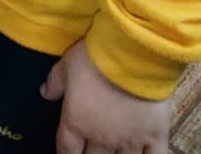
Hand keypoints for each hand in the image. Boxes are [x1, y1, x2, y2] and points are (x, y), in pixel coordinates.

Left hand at [42, 40, 172, 153]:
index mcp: (76, 123)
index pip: (67, 149)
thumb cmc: (94, 60)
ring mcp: (130, 141)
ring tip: (115, 153)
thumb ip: (55, 82)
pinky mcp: (155, 137)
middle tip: (92, 151)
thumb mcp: (66, 66)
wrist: (132, 57)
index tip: (68, 153)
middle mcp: (102, 139)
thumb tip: (45, 93)